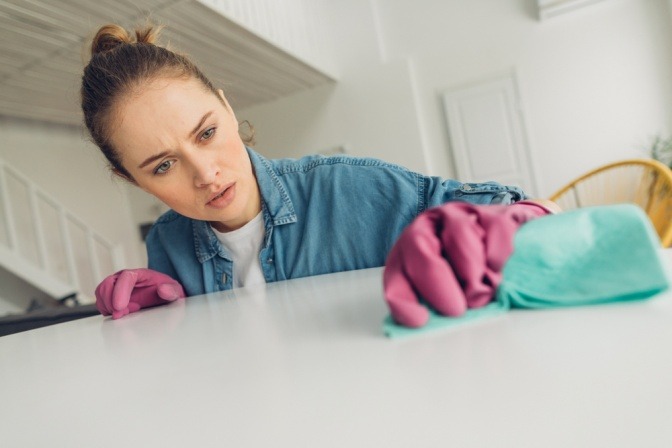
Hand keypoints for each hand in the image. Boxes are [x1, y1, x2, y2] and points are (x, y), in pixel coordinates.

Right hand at [95, 269, 185, 318]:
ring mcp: (116, 286)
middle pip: (107, 284)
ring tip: (126, 312)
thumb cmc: (167, 292)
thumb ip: (172, 290)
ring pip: (101, 293)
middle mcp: (125, 278)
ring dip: (108, 306)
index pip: (126, 277)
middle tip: (123, 313)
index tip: (120, 307)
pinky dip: (107, 310)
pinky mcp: (111, 296)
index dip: (120, 291)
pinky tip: (122, 313)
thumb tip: (163, 290)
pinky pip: (101, 301)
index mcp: (140, 274)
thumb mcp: (175, 291)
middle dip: (111, 301)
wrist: (163, 296)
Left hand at [383, 201, 549, 327]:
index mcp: (408, 254)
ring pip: (458, 235)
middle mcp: (427, 229)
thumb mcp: (450, 294)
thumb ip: (439, 307)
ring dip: (471, 269)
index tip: (420, 321)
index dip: (403, 300)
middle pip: (418, 247)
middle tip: (456, 309)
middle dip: (436, 282)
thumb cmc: (472, 274)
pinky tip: (498, 269)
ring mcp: (460, 216)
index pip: (395, 277)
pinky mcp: (492, 211)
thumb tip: (436, 327)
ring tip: (484, 290)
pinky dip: (497, 255)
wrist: (509, 240)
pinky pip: (494, 230)